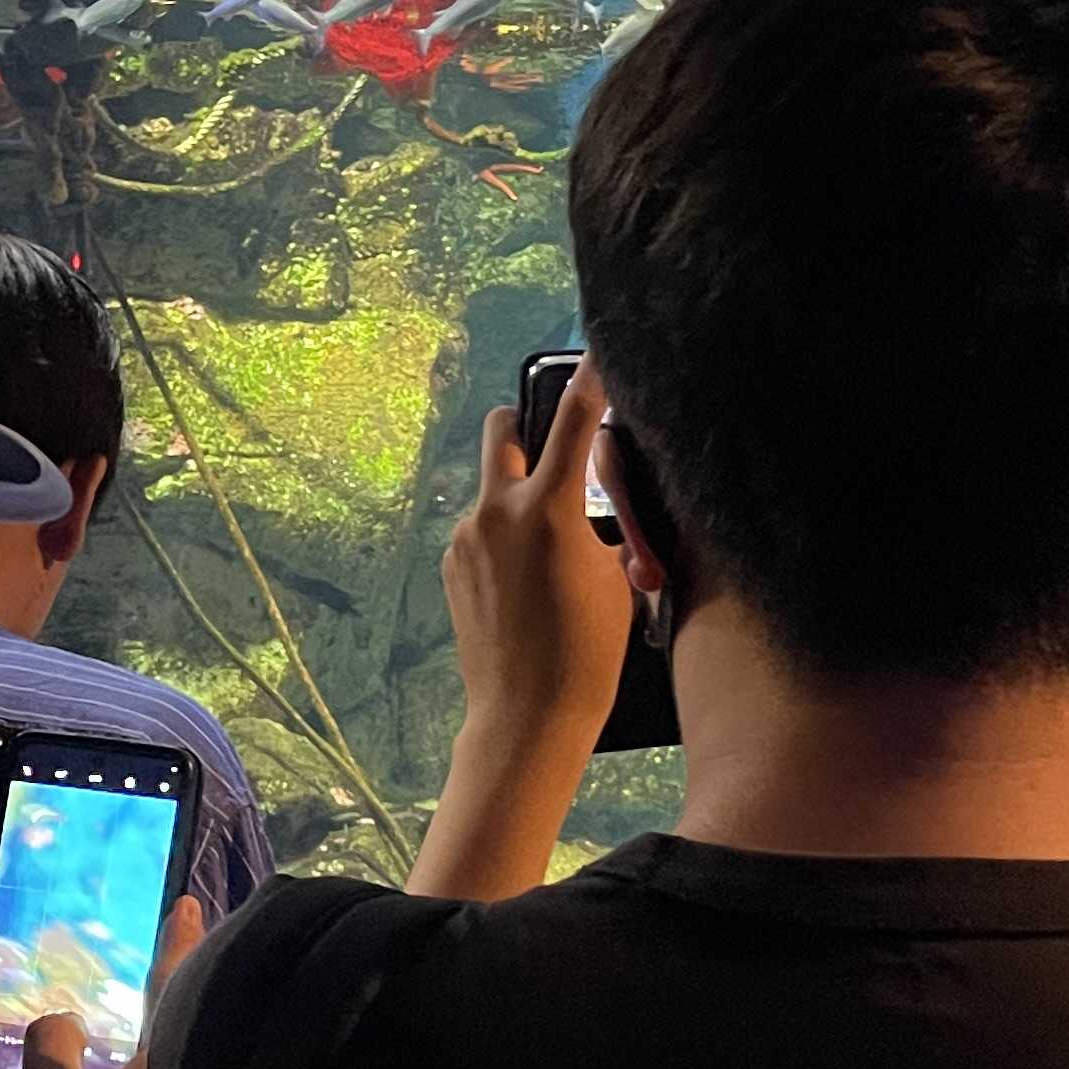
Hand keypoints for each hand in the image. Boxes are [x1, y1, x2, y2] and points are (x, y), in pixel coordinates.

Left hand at [443, 370, 633, 755]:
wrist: (527, 715)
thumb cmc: (586, 655)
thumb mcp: (617, 581)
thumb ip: (601, 528)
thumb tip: (593, 510)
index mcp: (547, 508)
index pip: (574, 419)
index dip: (590, 379)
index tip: (597, 353)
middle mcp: (496, 511)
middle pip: (501, 427)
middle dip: (525, 422)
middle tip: (551, 442)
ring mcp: (466, 538)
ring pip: (491, 487)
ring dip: (518, 496)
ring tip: (550, 549)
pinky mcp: (451, 566)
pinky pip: (480, 531)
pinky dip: (504, 538)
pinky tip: (527, 582)